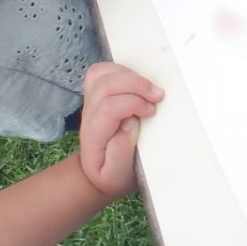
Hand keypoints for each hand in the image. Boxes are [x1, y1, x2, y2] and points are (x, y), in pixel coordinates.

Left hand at [77, 62, 162, 195]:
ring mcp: (90, 101)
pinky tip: (137, 82)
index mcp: (95, 134)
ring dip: (129, 74)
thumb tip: (130, 124)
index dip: (133, 103)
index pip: (109, 107)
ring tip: (149, 88)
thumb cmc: (111, 174)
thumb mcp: (117, 175)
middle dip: (135, 84)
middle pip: (105, 85)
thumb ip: (121, 152)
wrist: (96, 173)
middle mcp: (89, 114)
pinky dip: (121, 70)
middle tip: (157, 95)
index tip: (151, 111)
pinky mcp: (96, 94)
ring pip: (101, 74)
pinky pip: (102, 72)